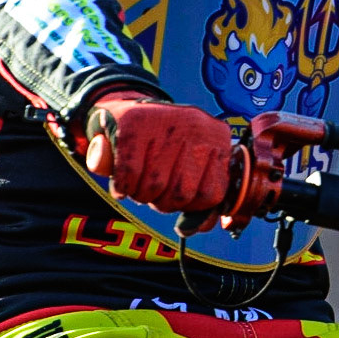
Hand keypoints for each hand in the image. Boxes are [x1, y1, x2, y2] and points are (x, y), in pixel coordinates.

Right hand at [64, 91, 232, 213]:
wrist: (124, 111)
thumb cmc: (162, 146)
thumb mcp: (189, 164)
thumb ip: (201, 196)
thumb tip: (200, 226)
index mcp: (217, 134)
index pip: (212, 194)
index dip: (189, 204)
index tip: (176, 194)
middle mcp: (195, 123)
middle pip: (181, 194)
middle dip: (162, 201)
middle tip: (154, 188)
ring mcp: (164, 122)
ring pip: (154, 188)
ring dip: (141, 195)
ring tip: (139, 182)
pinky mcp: (132, 126)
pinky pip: (128, 178)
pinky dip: (121, 187)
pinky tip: (122, 182)